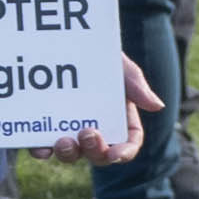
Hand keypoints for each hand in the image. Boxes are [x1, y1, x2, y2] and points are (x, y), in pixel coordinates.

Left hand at [41, 58, 162, 166]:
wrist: (68, 43)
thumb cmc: (103, 58)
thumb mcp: (121, 67)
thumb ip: (136, 85)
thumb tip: (157, 106)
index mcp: (120, 121)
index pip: (127, 145)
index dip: (123, 154)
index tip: (115, 155)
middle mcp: (96, 131)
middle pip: (99, 154)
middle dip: (95, 152)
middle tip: (87, 135)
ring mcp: (70, 130)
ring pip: (72, 154)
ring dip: (69, 154)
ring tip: (64, 141)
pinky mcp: (44, 128)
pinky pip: (43, 146)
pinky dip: (41, 151)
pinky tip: (40, 149)